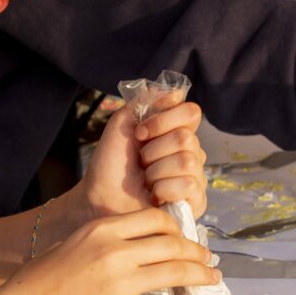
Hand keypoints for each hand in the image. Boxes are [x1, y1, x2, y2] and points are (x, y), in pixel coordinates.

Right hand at [0, 207, 224, 294]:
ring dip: (202, 275)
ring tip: (213, 279)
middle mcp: (115, 251)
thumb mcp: (71, 245)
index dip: (178, 228)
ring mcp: (120, 283)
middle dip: (196, 252)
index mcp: (102, 229)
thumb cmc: (38, 282)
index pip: (155, 219)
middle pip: (172, 244)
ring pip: (177, 272)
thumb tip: (139, 248)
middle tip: (208, 260)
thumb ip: (105, 242)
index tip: (186, 238)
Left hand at [82, 101, 207, 218]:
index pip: (191, 113)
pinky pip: (189, 185)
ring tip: (146, 181)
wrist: (99, 197)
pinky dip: (163, 189)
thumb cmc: (111, 162)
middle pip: (186, 138)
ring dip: (156, 172)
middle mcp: (191, 153)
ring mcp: (195, 177)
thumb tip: (177, 92)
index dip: (163, 121)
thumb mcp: (122, 122)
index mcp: (178, 131)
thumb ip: (147, 101)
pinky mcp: (195, 202)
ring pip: (187, 162)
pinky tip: (154, 195)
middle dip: (153, 151)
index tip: (139, 133)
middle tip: (140, 163)